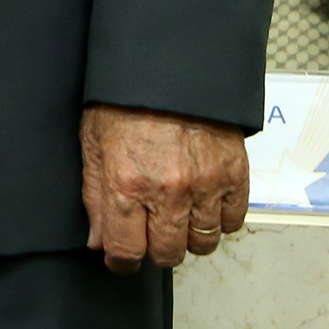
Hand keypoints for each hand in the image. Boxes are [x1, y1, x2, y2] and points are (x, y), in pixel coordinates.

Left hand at [80, 103, 247, 273]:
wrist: (171, 67)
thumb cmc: (125, 100)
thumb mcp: (93, 143)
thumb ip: (94, 196)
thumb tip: (98, 242)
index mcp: (127, 184)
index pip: (126, 251)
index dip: (121, 261)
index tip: (122, 258)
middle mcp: (168, 191)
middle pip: (168, 254)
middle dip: (155, 249)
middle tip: (150, 232)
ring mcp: (206, 185)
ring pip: (202, 243)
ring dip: (188, 237)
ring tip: (177, 215)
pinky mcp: (235, 175)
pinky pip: (232, 221)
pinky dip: (219, 219)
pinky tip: (203, 203)